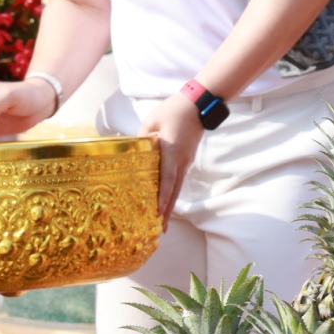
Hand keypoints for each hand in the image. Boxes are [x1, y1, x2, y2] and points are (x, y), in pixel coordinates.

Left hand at [138, 93, 203, 218]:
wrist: (200, 104)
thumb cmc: (174, 110)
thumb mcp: (151, 120)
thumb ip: (141, 138)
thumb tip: (133, 153)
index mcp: (172, 150)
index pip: (167, 178)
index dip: (162, 196)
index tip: (157, 212)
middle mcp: (181, 160)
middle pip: (174, 190)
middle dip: (167, 211)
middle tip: (160, 230)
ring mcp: (186, 160)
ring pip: (177, 187)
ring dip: (170, 205)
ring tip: (163, 223)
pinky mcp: (187, 159)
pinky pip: (179, 180)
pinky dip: (172, 193)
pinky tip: (166, 201)